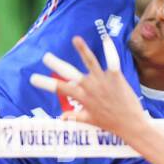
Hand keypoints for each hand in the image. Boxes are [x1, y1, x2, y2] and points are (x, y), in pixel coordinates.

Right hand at [30, 35, 149, 137]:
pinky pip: (112, 61)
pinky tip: (106, 38)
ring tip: (75, 39)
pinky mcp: (116, 77)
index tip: (33, 78)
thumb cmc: (111, 123)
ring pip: (90, 62)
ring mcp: (103, 81)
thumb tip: (61, 118)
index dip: (45, 83)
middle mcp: (90, 88)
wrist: (131, 124)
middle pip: (70, 74)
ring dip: (82, 50)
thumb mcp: (91, 121)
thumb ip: (75, 117)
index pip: (60, 89)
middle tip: (45, 57)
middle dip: (56, 65)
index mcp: (82, 98)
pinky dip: (109, 50)